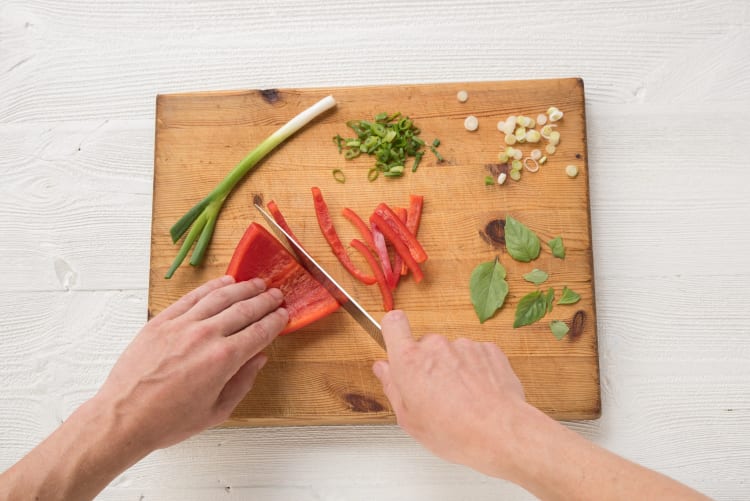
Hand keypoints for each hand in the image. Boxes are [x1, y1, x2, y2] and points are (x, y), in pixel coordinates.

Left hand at [0, 275, 288, 500]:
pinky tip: (224, 282)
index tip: (284, 315)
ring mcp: (182, 325)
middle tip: (276, 295)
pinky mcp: (162, 321)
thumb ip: (242, 383)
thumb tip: (258, 359)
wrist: (123, 417)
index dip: (276, 321)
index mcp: (223, 360)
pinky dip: (211, 287)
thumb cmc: (167, 421)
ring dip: (243, 288)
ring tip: (256, 283)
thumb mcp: (216, 412)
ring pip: (220, 297)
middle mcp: (205, 336)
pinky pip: (192, 297)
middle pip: (244, 309)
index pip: (260, 332)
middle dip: (265, 300)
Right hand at [372, 310, 532, 478]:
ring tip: (462, 399)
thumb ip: (392, 386)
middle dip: (427, 364)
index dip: (393, 331)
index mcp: (410, 361)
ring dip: (453, 369)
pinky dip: (474, 370)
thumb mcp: (409, 419)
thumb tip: (383, 369)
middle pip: (424, 345)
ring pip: (451, 352)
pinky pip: (474, 355)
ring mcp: (464, 345)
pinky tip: (478, 394)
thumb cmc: (455, 431)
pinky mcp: (488, 349)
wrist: (500, 432)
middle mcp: (436, 346)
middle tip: (435, 394)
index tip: (395, 342)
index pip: (393, 323)